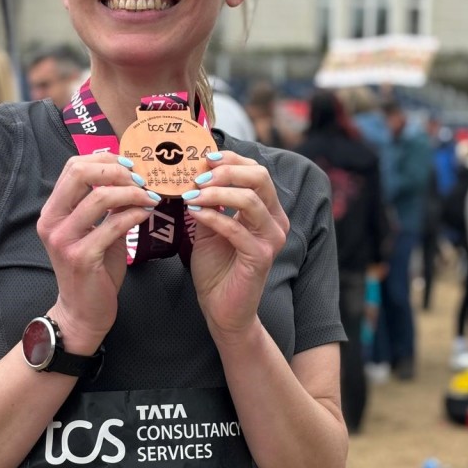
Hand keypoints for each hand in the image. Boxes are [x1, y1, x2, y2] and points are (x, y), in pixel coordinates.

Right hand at [37, 153, 158, 351]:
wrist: (83, 312)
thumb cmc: (93, 270)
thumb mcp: (96, 231)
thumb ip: (107, 206)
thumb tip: (132, 179)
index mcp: (53, 210)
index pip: (73, 166)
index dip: (104, 159)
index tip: (130, 166)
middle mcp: (52, 221)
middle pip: (81, 173)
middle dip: (117, 170)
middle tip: (141, 179)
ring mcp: (63, 239)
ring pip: (99, 197)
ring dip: (131, 192)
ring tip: (150, 197)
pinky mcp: (81, 257)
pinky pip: (112, 225)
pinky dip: (134, 214)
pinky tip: (147, 213)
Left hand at [182, 151, 288, 338]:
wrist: (221, 308)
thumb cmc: (217, 268)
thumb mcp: (209, 227)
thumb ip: (208, 202)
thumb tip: (193, 173)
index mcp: (266, 209)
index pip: (255, 170)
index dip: (229, 159)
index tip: (202, 159)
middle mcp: (275, 220)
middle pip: (259, 177)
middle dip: (225, 171)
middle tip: (197, 177)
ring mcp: (271, 238)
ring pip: (249, 199)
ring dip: (216, 193)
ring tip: (191, 195)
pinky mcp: (261, 257)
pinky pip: (236, 228)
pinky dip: (213, 217)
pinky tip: (194, 212)